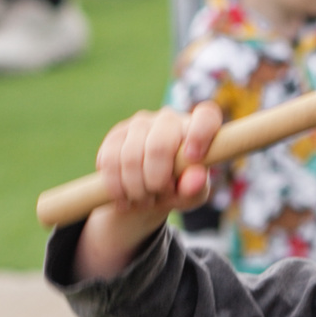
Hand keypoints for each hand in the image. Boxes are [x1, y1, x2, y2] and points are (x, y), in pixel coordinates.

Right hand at [74, 101, 224, 279]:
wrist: (147, 192)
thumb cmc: (179, 189)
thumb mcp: (192, 194)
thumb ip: (196, 187)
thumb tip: (197, 177)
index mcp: (196, 129)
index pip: (206, 116)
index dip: (200, 134)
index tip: (193, 158)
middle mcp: (168, 119)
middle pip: (159, 145)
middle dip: (156, 180)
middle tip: (157, 195)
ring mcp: (139, 124)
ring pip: (130, 157)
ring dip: (135, 188)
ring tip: (143, 200)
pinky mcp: (115, 134)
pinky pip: (109, 161)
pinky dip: (116, 186)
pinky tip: (123, 198)